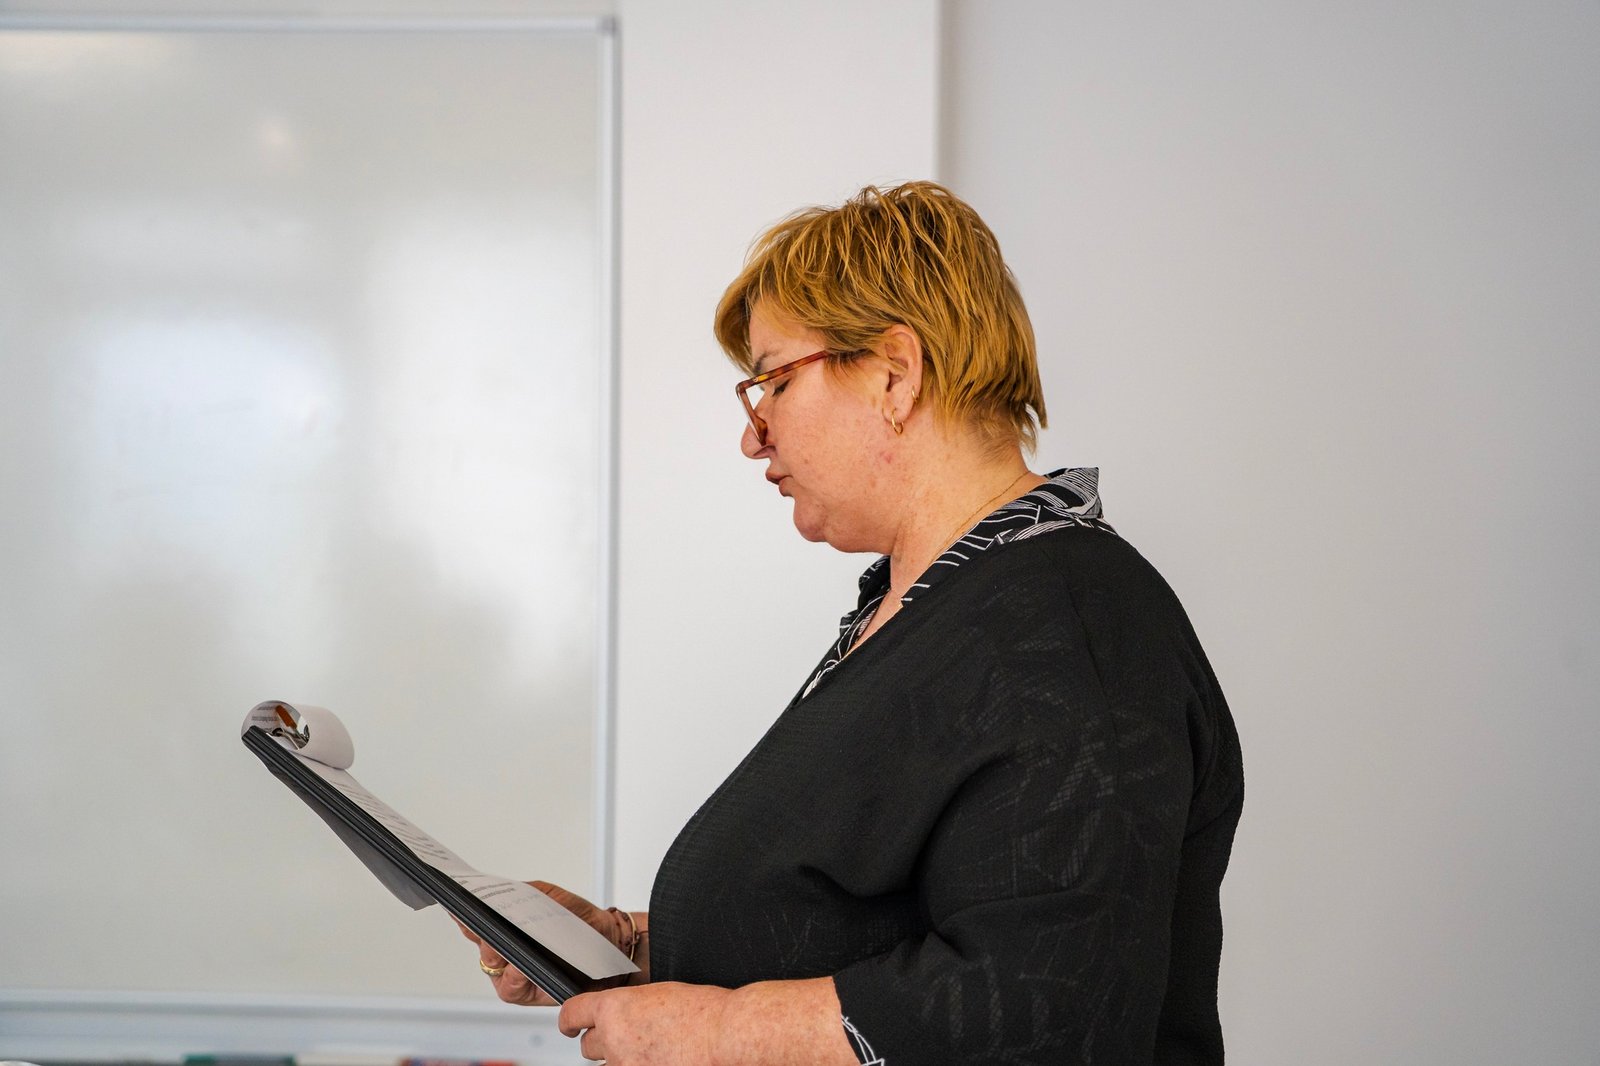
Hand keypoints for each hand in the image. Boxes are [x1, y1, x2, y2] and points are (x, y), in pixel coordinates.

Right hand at [456, 880, 629, 1006]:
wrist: (606, 940)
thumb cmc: (576, 919)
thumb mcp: (548, 896)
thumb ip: (521, 893)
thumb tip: (498, 897)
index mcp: (504, 927)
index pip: (474, 921)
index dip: (461, 913)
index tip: (455, 903)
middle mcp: (504, 952)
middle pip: (478, 942)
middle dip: (478, 932)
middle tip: (481, 923)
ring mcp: (512, 973)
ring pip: (491, 967)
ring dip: (496, 955)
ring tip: (503, 946)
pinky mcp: (526, 993)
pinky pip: (509, 987)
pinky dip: (513, 976)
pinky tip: (519, 966)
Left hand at [559, 982, 729, 1065]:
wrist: (726, 1036)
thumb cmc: (705, 1013)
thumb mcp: (660, 995)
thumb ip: (632, 1007)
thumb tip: (625, 1017)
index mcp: (615, 1007)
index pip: (573, 1013)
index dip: (569, 1020)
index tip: (569, 1026)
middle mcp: (613, 1038)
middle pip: (588, 1046)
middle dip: (605, 1043)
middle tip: (631, 1041)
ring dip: (622, 1062)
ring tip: (652, 1053)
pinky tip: (660, 1060)